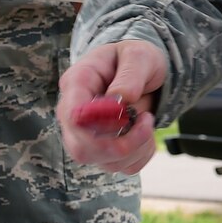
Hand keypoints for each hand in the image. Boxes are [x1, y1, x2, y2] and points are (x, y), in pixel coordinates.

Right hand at [57, 40, 167, 172]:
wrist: (143, 68)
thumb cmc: (137, 58)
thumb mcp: (139, 55)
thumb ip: (130, 75)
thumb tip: (120, 99)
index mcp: (77, 83)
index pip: (73, 116)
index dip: (99, 127)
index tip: (129, 117)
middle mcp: (75, 113)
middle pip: (82, 149)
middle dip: (121, 145)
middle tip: (148, 120)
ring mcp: (86, 134)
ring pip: (104, 162)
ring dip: (136, 148)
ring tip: (148, 119)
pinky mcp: (102, 148)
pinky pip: (121, 167)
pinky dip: (141, 156)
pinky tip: (146, 135)